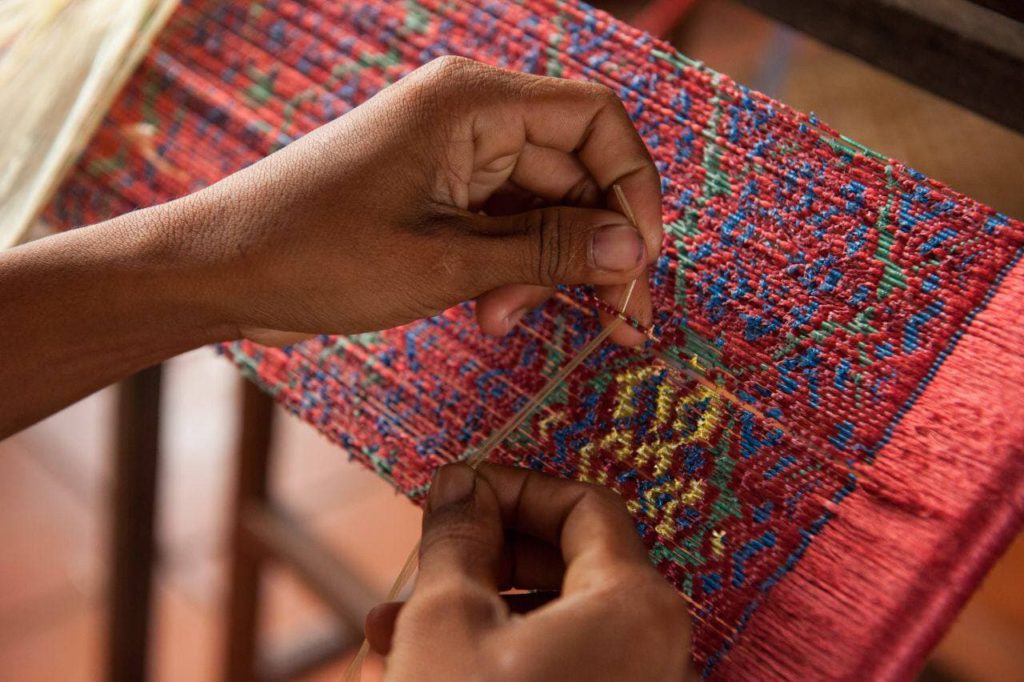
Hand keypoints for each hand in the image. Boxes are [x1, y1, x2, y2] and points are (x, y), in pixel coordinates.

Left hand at [183, 56, 661, 345]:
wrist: (219, 271)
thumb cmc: (313, 254)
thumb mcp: (444, 262)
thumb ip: (547, 251)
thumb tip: (634, 251)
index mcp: (472, 102)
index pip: (595, 121)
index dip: (633, 188)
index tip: (640, 262)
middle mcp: (469, 117)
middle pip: (574, 172)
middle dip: (592, 248)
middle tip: (613, 323)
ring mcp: (452, 158)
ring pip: (542, 208)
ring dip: (544, 270)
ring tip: (503, 321)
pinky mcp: (436, 197)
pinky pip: (504, 228)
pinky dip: (510, 273)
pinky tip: (488, 314)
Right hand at [364, 464, 693, 680]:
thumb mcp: (448, 619)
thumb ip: (458, 536)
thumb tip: (459, 481)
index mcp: (636, 608)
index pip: (585, 505)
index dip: (515, 487)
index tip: (457, 491)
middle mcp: (656, 649)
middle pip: (572, 562)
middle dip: (486, 552)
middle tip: (425, 554)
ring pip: (555, 619)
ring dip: (478, 605)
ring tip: (396, 623)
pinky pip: (558, 661)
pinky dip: (499, 650)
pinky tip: (425, 660)